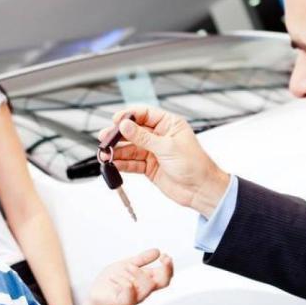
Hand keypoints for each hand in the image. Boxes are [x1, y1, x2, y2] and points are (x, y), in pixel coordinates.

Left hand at [87, 248, 172, 304]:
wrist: (95, 292)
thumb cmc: (112, 279)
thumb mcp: (127, 264)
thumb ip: (142, 259)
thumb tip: (157, 251)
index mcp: (146, 281)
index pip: (166, 277)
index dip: (169, 267)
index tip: (164, 255)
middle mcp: (144, 291)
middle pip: (163, 282)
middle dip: (162, 269)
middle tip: (139, 262)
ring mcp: (136, 298)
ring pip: (148, 286)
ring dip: (136, 272)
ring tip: (124, 268)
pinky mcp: (124, 303)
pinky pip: (130, 292)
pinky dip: (123, 281)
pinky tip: (114, 278)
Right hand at [100, 106, 229, 216]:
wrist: (201, 190)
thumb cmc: (194, 165)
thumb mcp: (167, 147)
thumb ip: (143, 137)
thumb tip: (125, 125)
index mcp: (169, 124)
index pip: (145, 114)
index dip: (129, 116)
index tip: (116, 120)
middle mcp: (160, 136)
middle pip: (134, 131)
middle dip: (119, 135)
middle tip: (105, 137)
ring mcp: (154, 152)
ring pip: (131, 148)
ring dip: (118, 151)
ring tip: (105, 153)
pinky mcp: (150, 167)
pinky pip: (133, 163)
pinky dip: (122, 163)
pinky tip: (113, 163)